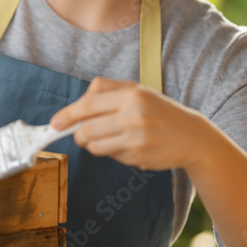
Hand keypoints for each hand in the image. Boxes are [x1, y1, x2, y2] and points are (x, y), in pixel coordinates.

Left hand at [50, 77, 210, 171]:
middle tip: (81, 133)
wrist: (192, 137)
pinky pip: (110, 156)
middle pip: (85, 129)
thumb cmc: (160, 111)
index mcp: (132, 95)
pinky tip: (128, 145)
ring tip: (110, 137)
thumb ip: (107, 89)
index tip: (55, 123)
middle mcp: (133, 116)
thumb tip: (76, 104)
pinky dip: (111, 152)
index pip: (88, 104)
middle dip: (77, 134)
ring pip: (94, 146)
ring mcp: (136, 139)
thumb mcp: (138, 91)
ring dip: (93, 144)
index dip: (67, 115)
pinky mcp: (138, 157)